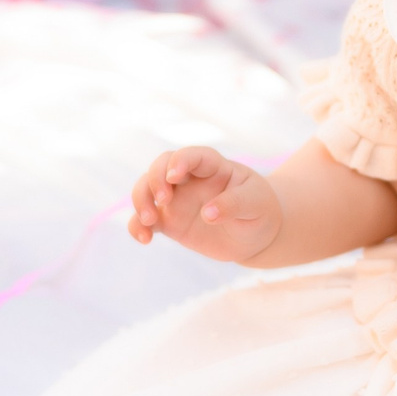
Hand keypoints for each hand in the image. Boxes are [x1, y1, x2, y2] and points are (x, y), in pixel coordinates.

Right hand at [128, 147, 281, 263]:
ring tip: (149, 220)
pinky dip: (137, 227)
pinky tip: (144, 239)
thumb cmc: (259, 210)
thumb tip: (208, 214)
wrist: (256, 235)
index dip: (180, 161)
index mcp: (213, 167)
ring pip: (146, 189)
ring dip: (141, 200)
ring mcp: (177, 200)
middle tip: (163, 199)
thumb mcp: (256, 204)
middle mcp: (190, 180)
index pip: (193, 156)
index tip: (174, 176)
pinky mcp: (170, 223)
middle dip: (155, 179)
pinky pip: (145, 221)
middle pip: (160, 166)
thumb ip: (234, 204)